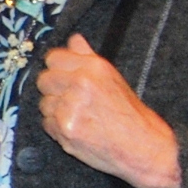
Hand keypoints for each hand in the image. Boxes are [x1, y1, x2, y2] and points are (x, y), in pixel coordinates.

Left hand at [39, 35, 181, 187]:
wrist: (143, 147)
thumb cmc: (130, 114)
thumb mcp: (113, 78)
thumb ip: (88, 57)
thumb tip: (73, 39)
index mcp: (94, 67)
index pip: (53, 57)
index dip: (56, 68)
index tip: (62, 76)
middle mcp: (80, 83)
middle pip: (44, 79)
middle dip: (53, 89)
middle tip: (69, 99)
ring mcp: (70, 107)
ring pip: (44, 103)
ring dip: (55, 110)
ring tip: (78, 116)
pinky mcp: (65, 129)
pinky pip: (46, 124)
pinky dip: (57, 128)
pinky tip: (77, 128)